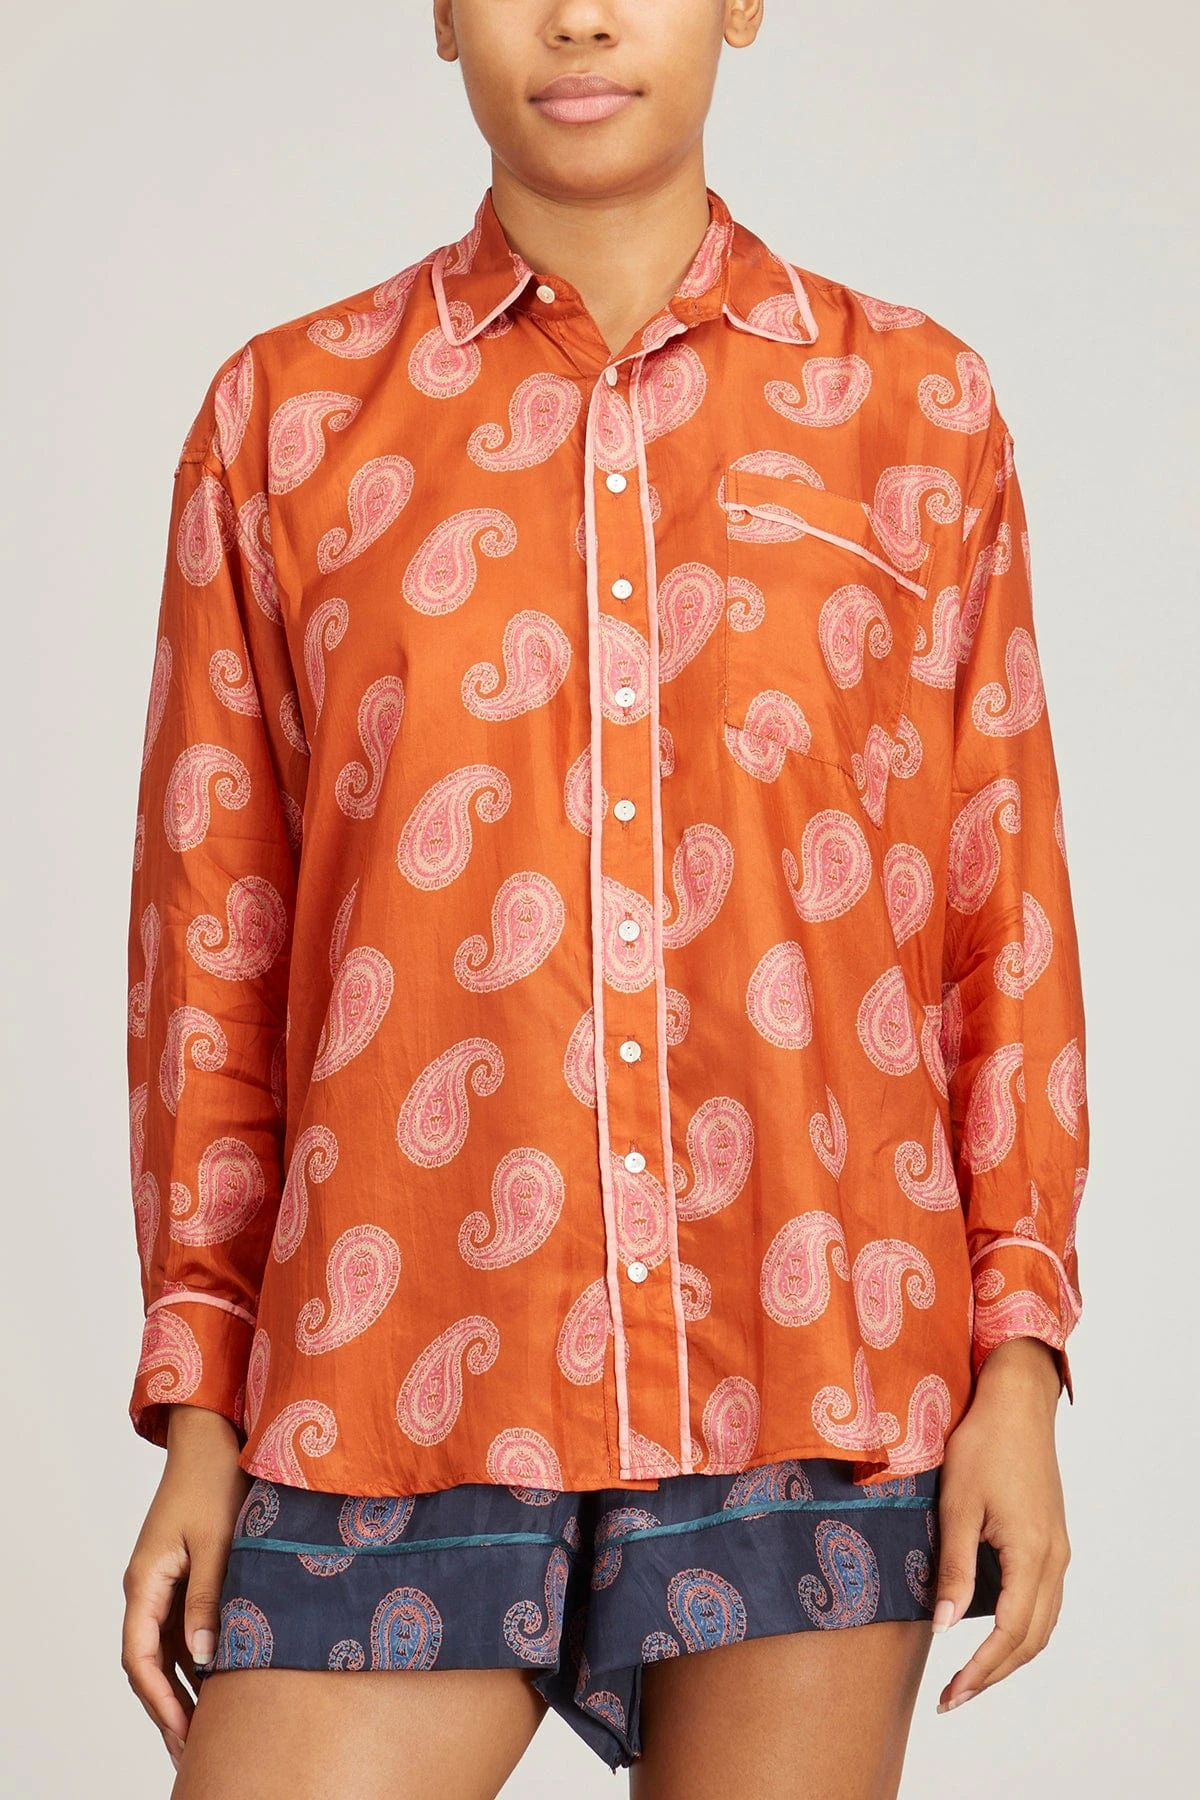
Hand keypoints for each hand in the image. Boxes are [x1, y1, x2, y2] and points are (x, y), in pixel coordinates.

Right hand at [121, 1405, 251, 1772]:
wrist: (213, 1439)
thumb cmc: (214, 1482)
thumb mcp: (217, 1543)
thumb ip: (210, 1600)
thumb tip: (203, 1660)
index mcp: (145, 1581)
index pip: (139, 1657)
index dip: (158, 1699)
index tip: (182, 1732)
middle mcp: (146, 1588)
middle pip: (147, 1663)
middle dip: (166, 1709)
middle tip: (190, 1752)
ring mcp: (163, 1583)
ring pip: (163, 1651)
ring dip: (180, 1689)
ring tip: (203, 1732)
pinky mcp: (182, 1576)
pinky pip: (180, 1631)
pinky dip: (192, 1661)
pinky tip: (214, 1685)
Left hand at [930, 1337, 1069, 1712]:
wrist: (1016, 1404)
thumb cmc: (982, 1445)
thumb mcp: (958, 1505)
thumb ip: (954, 1567)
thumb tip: (945, 1627)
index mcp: (1031, 1555)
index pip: (1010, 1634)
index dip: (981, 1671)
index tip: (950, 1695)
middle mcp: (1054, 1560)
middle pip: (1031, 1639)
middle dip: (993, 1674)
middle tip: (953, 1697)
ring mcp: (1057, 1550)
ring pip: (1042, 1624)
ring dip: (1009, 1656)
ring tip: (970, 1675)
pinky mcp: (1051, 1540)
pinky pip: (1044, 1601)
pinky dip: (1022, 1628)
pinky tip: (992, 1632)